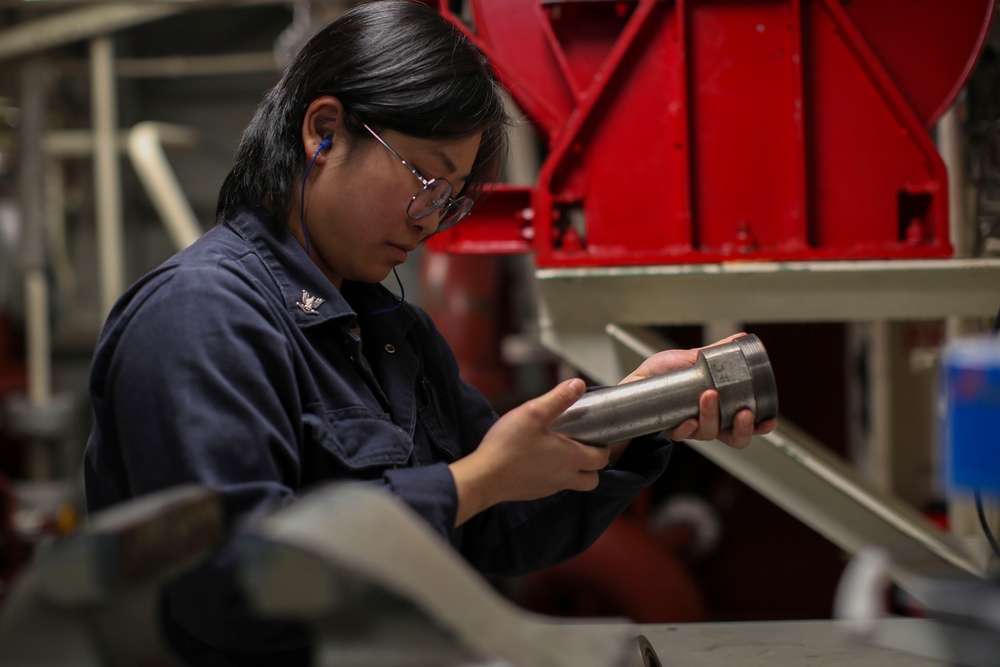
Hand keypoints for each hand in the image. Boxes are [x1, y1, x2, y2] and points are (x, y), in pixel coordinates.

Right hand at [449, 378, 609, 525]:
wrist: (483, 478)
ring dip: (574, 471)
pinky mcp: (534, 493)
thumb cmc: (508, 445)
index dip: (603, 447)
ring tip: (559, 452)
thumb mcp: (533, 413)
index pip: (602, 459)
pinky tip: (537, 460)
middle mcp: (565, 477)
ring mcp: (549, 488)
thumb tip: (578, 384)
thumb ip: (559, 398)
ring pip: (573, 484)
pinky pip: (553, 486)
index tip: (594, 435)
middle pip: (593, 479)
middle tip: (581, 446)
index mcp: (571, 458)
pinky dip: (553, 476)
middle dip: (593, 465)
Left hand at [620, 333, 776, 449]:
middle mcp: (708, 421)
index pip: (744, 423)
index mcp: (719, 407)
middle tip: (744, 413)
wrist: (638, 378)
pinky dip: (687, 428)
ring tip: (709, 396)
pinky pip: (682, 434)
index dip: (759, 426)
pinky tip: (689, 420)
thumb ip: (717, 353)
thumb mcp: (693, 358)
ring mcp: (691, 426)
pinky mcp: (671, 428)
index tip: (768, 420)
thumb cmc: (664, 373)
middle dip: (743, 429)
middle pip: (734, 439)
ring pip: (709, 434)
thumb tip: (741, 338)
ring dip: (713, 417)